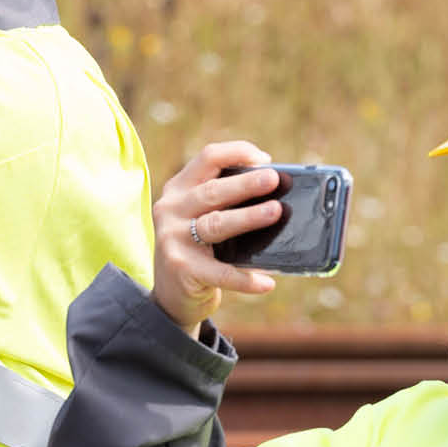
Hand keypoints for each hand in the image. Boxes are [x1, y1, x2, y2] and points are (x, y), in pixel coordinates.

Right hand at [151, 141, 282, 332]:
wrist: (170, 293)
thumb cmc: (200, 248)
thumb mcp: (202, 216)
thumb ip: (226, 201)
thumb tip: (277, 192)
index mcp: (179, 188)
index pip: (207, 158)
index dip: (236, 152)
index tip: (265, 160)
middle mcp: (171, 209)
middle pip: (212, 191)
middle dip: (245, 184)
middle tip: (273, 179)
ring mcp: (172, 239)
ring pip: (215, 224)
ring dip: (247, 217)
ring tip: (275, 212)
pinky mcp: (181, 268)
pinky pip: (219, 272)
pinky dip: (245, 279)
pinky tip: (266, 283)